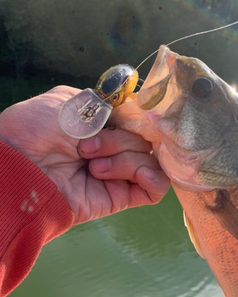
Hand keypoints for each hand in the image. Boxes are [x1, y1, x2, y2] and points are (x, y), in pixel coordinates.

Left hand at [0, 86, 169, 224]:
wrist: (22, 170)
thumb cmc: (35, 132)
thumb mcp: (68, 101)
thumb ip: (103, 102)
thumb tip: (134, 107)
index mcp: (101, 123)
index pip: (138, 119)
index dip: (140, 118)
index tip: (128, 117)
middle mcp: (112, 147)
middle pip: (144, 139)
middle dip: (119, 141)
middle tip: (85, 149)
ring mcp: (117, 173)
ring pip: (150, 160)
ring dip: (125, 159)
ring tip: (92, 167)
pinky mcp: (121, 196)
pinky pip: (156, 187)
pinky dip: (152, 178)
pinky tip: (135, 174)